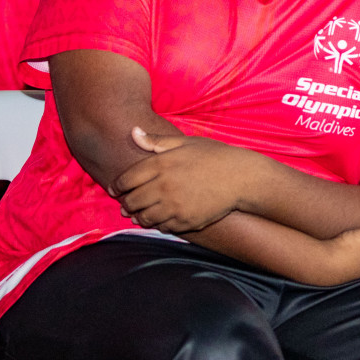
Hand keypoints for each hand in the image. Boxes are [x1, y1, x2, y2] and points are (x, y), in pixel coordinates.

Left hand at [112, 127, 252, 232]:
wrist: (242, 178)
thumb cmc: (214, 156)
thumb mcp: (185, 142)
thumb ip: (156, 141)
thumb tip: (133, 132)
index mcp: (161, 164)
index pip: (126, 180)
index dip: (118, 186)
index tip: (117, 189)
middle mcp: (164, 186)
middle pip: (131, 201)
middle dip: (126, 203)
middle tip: (126, 203)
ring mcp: (174, 206)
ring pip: (144, 217)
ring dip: (139, 216)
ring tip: (139, 214)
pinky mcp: (185, 221)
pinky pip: (162, 227)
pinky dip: (157, 224)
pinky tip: (160, 219)